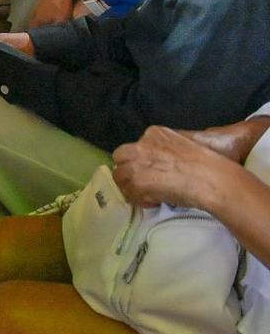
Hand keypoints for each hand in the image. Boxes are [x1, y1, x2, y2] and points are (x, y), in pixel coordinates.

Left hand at [112, 126, 227, 210]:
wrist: (213, 179)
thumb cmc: (207, 165)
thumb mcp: (183, 147)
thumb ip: (165, 151)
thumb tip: (157, 165)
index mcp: (155, 132)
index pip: (135, 146)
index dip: (140, 161)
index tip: (150, 171)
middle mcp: (142, 144)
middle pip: (121, 157)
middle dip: (129, 169)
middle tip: (143, 182)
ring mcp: (137, 162)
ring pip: (120, 175)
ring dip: (132, 186)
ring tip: (150, 194)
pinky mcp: (137, 180)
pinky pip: (129, 193)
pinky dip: (140, 200)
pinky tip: (155, 201)